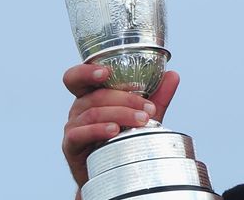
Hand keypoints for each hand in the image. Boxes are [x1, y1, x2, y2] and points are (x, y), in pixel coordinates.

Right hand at [61, 63, 178, 188]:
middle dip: (125, 99)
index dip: (88, 71)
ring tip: (141, 121)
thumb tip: (172, 75)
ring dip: (120, 114)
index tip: (107, 72)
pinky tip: (114, 131)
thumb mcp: (142, 116)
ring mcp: (73, 126)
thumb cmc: (124, 139)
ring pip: (93, 113)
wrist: (113, 174)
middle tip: (148, 109)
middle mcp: (79, 108)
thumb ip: (157, 96)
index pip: (79, 77)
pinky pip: (80, 134)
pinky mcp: (71, 146)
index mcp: (92, 95)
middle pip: (95, 95)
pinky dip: (98, 130)